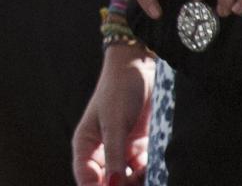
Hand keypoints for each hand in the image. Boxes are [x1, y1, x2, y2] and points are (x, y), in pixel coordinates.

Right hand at [71, 47, 152, 183]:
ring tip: (147, 168)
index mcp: (86, 147)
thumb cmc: (119, 90)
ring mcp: (121, 153)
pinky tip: (155, 168)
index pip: (87, 182)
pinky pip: (142, 173)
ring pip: (127, 182)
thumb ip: (114, 158)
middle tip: (136, 180)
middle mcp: (101, 153)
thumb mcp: (115, 124)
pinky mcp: (139, 151)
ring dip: (137, 182)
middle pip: (108, 184)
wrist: (141, 67)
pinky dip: (149, 174)